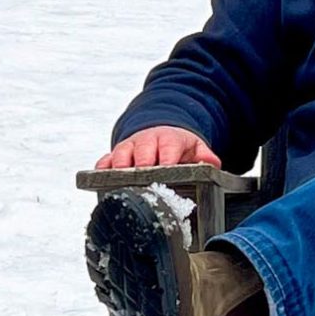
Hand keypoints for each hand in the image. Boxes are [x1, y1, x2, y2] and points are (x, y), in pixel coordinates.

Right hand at [95, 126, 220, 169]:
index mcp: (167, 139)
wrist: (157, 133)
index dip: (167, 159)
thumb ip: (204, 156)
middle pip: (142, 150)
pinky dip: (103, 171)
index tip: (167, 170)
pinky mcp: (114, 156)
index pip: (168, 148)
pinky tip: (102, 181)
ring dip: (120, 168)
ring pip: (121, 155)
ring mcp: (128, 148)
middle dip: (142, 164)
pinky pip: (104, 161)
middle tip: (143, 179)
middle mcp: (146, 141)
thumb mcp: (194, 148)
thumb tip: (212, 163)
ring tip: (121, 182)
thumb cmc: (175, 145)